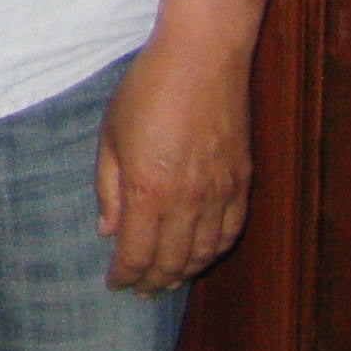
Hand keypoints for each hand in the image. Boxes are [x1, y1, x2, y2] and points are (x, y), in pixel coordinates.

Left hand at [98, 32, 253, 292]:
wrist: (202, 59)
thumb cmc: (146, 90)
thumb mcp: (111, 135)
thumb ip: (108, 188)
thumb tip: (108, 232)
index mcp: (147, 190)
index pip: (136, 252)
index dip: (125, 275)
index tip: (116, 284)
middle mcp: (187, 200)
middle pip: (172, 260)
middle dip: (154, 281)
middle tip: (141, 290)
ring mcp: (219, 193)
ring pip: (204, 252)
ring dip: (185, 272)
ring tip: (169, 279)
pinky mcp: (242, 182)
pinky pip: (230, 231)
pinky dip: (214, 251)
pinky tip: (202, 254)